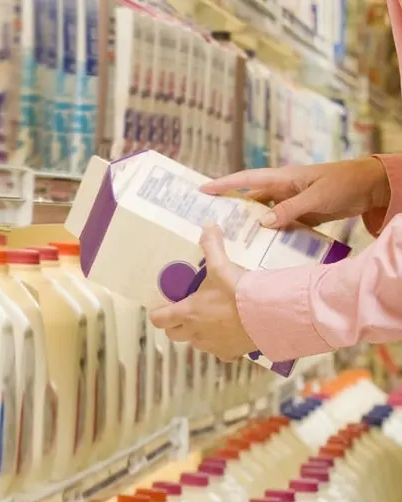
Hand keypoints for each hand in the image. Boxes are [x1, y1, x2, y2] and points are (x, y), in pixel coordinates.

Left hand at [150, 226, 255, 360]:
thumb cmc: (239, 291)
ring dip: (198, 334)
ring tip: (212, 319)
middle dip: (176, 325)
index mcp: (187, 313)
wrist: (268, 314)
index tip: (164, 307)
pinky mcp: (228, 353)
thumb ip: (212, 246)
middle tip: (188, 311)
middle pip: (173, 334)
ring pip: (195, 343)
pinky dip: (221, 345)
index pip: (158, 319)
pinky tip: (231, 334)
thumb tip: (208, 226)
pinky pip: (219, 353)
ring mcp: (211, 346)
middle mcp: (194, 332)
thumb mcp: (222, 266)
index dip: (158, 314)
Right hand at [201, 157, 390, 228]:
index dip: (224, 185)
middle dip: (230, 211)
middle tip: (211, 224)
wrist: (370, 188)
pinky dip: (268, 237)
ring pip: (262, 216)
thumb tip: (261, 223)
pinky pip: (277, 227)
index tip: (203, 190)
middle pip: (250, 201)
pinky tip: (260, 249)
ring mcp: (290, 204)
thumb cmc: (344, 184)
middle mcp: (282, 190)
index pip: (247, 180)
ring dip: (250, 228)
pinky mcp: (298, 216)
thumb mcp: (316, 197)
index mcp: (283, 178)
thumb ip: (289, 210)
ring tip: (232, 243)